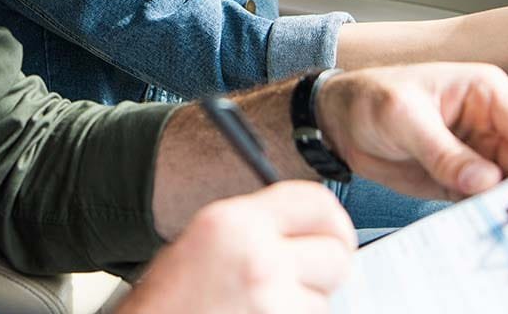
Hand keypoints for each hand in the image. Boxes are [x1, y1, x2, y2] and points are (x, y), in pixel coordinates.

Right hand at [119, 182, 355, 313]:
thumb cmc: (170, 299)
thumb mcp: (208, 237)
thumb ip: (258, 224)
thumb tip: (308, 224)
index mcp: (236, 223)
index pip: (318, 204)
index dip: (332, 219)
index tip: (334, 232)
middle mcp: (259, 260)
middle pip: (337, 255)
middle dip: (326, 268)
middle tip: (304, 275)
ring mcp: (274, 305)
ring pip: (325, 300)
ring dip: (305, 304)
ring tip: (267, 305)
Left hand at [317, 62, 507, 200]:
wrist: (337, 120)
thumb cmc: (367, 97)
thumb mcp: (402, 117)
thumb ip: (442, 150)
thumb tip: (484, 179)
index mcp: (481, 90)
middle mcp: (486, 122)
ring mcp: (476, 154)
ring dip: (507, 205)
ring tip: (494, 217)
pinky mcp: (462, 179)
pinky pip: (485, 202)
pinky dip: (484, 213)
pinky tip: (475, 219)